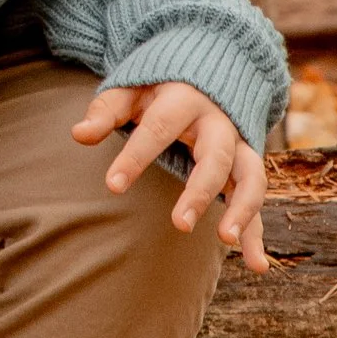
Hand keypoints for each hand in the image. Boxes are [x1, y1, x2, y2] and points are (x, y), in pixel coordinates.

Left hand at [72, 78, 268, 271]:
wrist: (206, 72)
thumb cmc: (157, 88)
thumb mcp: (130, 89)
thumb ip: (106, 111)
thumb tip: (78, 134)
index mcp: (184, 99)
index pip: (158, 128)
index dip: (135, 156)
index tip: (113, 186)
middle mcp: (218, 123)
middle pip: (216, 156)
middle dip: (201, 190)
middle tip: (180, 224)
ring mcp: (238, 145)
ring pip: (250, 177)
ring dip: (243, 209)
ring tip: (226, 240)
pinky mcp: (246, 167)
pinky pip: (255, 200)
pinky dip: (258, 232)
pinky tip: (257, 265)